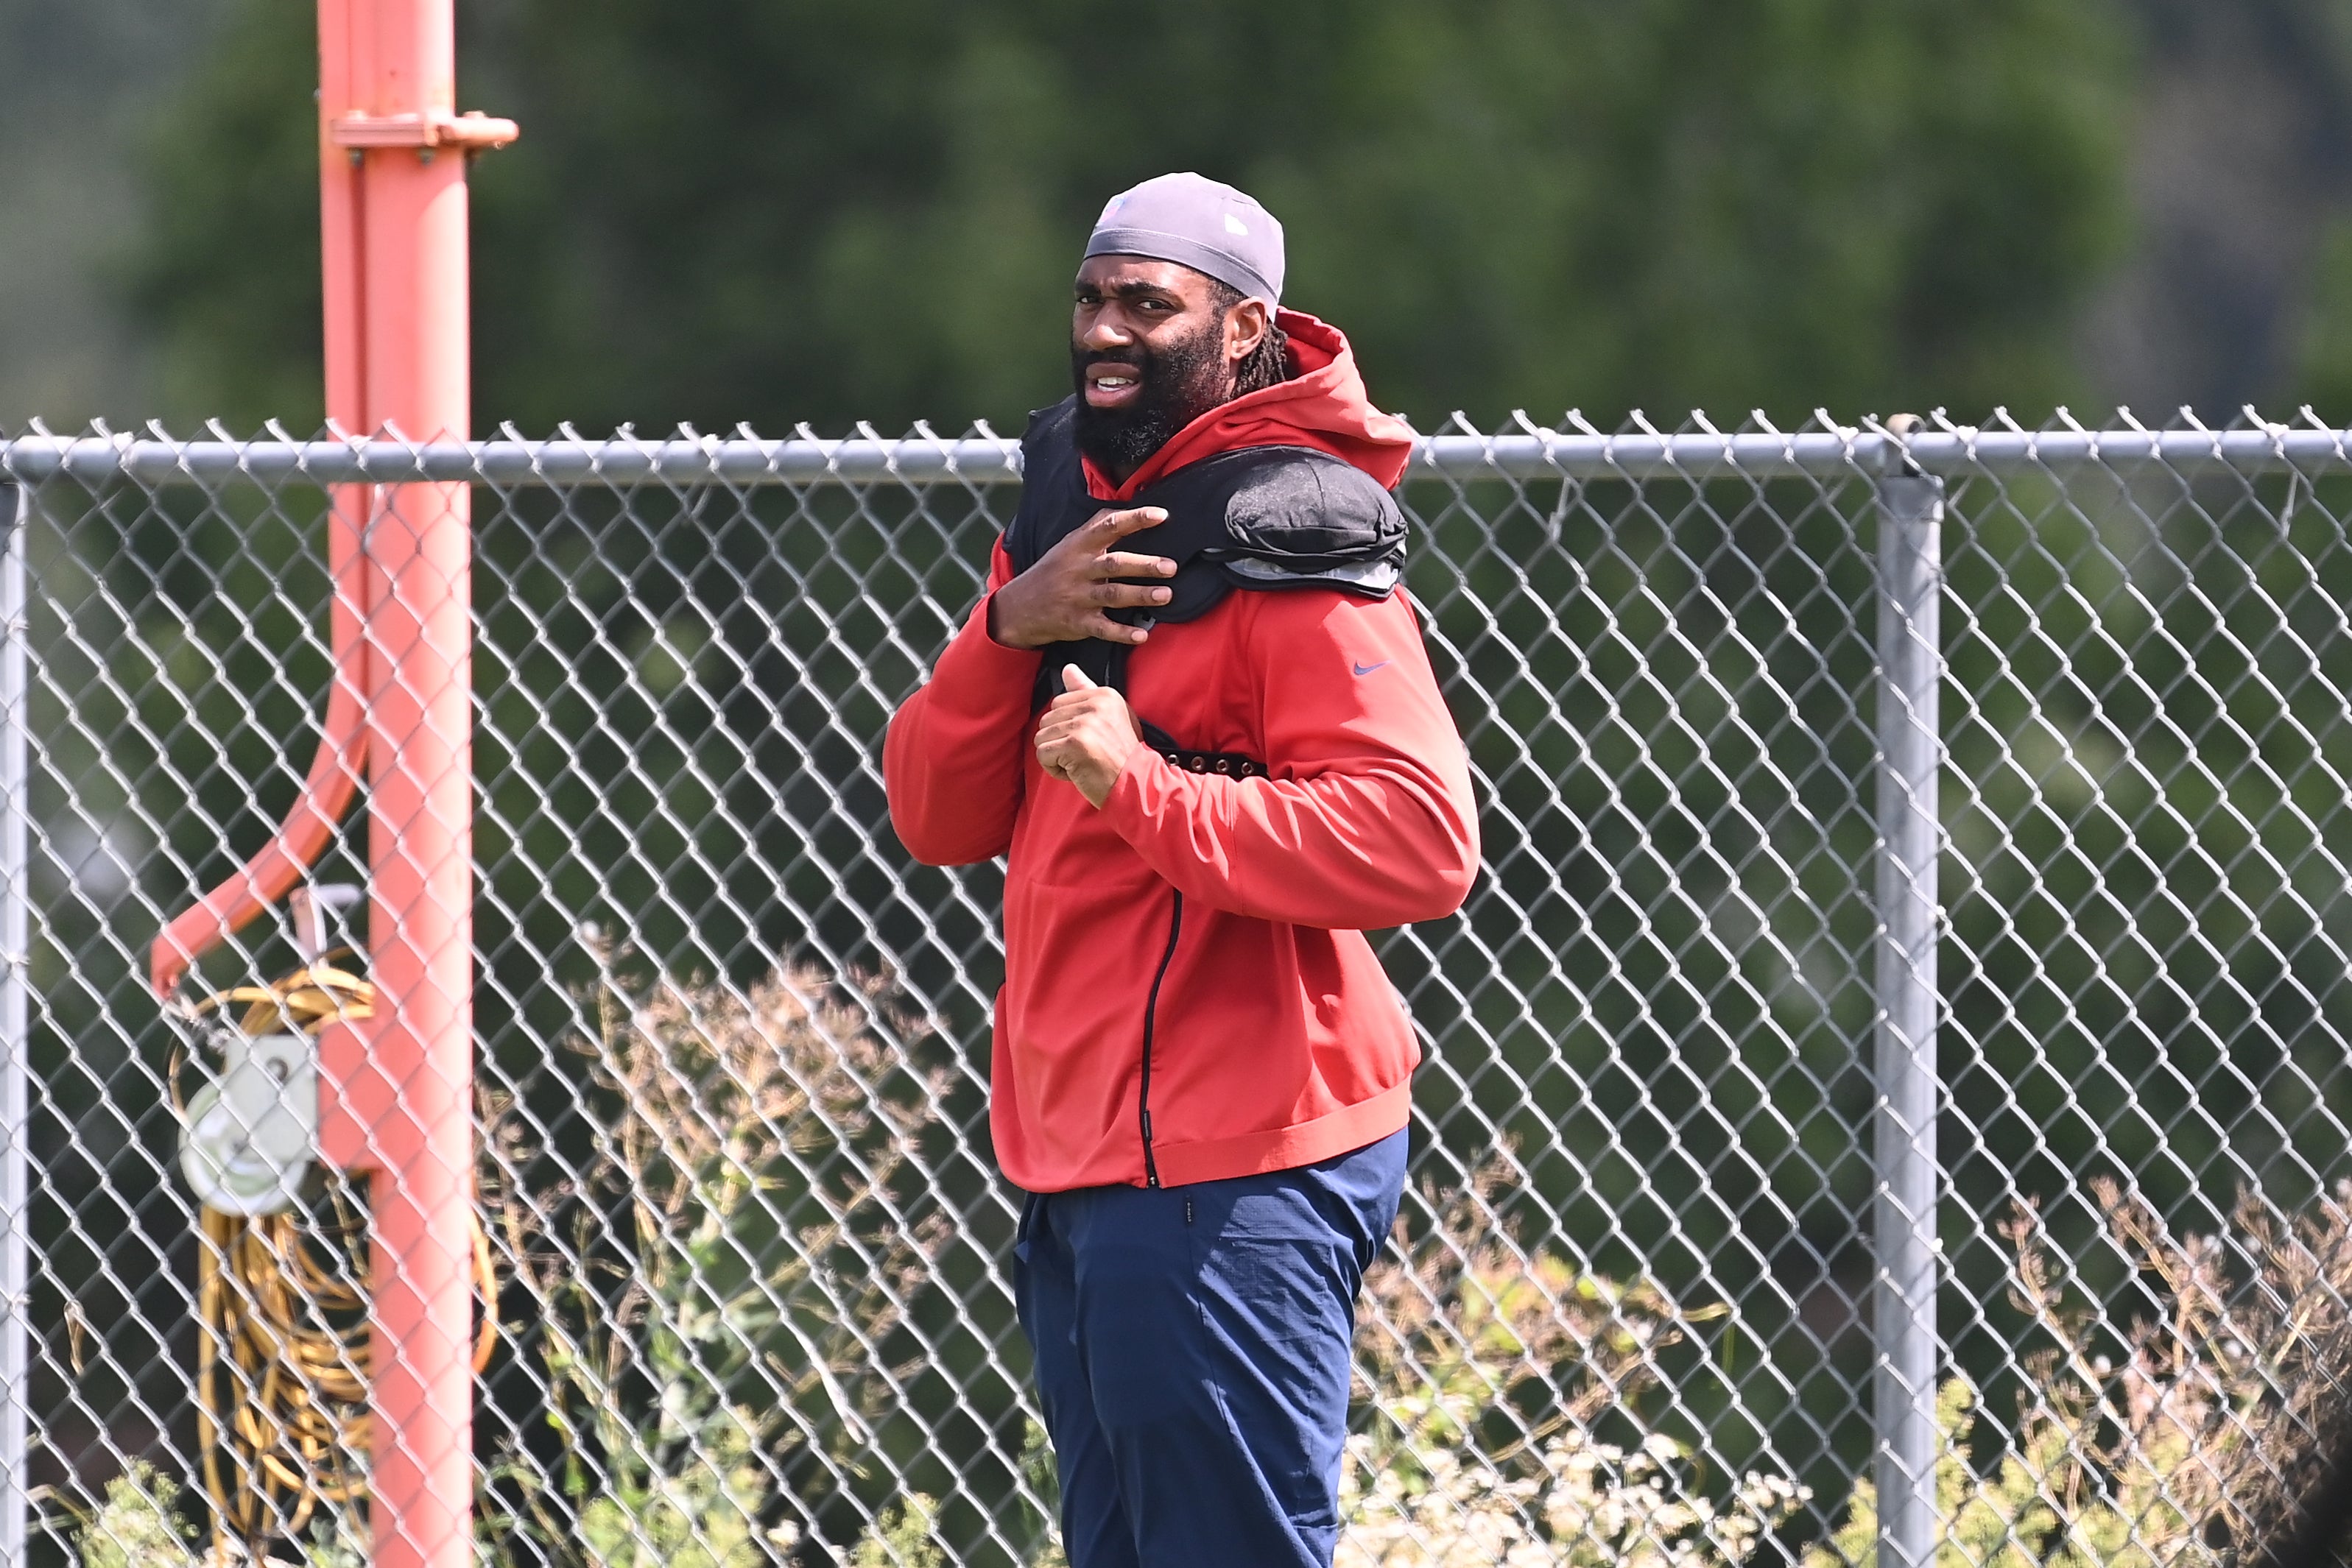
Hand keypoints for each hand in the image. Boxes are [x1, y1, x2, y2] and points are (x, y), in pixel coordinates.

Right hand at [989, 507, 1176, 648]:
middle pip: (1114, 564)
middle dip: (1143, 565)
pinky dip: (1122, 633)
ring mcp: (1078, 597)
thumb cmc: (1052, 571)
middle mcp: (1079, 570)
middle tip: (1170, 566)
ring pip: (1112, 595)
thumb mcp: (1068, 543)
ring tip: (1165, 595)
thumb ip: (1096, 526)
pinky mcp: (1078, 623)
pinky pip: (1103, 628)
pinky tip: (1141, 635)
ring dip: (1140, 595)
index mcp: (1079, 547)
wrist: (1019, 607)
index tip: (1161, 515)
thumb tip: (1126, 507)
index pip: (1108, 526)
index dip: (1135, 519)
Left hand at [1035, 667, 1143, 807]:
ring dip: (1057, 757)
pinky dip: (1054, 769)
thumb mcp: (1111, 717)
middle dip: (1059, 742)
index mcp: (1104, 695)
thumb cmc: (1122, 756)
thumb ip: (1087, 691)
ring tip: (1081, 763)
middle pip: (1047, 720)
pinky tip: (1076, 772)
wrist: (1136, 785)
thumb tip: (1067, 668)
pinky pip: (1043, 754)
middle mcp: (1094, 705)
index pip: (1059, 703)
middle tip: (1085, 755)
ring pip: (1042, 738)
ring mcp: (1084, 724)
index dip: (1067, 727)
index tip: (1090, 741)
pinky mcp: (1074, 744)